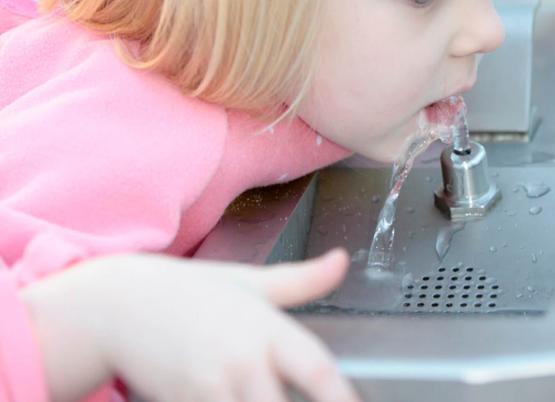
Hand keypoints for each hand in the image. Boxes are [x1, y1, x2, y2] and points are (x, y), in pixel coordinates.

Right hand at [22, 250, 358, 401]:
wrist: (117, 303)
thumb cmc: (188, 292)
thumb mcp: (249, 282)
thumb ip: (302, 280)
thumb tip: (341, 260)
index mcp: (266, 329)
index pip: (315, 367)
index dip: (340, 395)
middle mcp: (242, 360)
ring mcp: (209, 386)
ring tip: (263, 399)